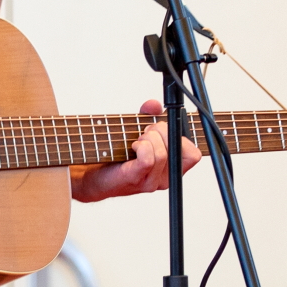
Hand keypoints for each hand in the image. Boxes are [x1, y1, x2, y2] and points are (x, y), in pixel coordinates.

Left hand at [73, 99, 203, 201]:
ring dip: (148, 139)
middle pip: (178, 147)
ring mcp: (151, 181)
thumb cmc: (115, 156)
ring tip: (136, 140)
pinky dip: (141, 147)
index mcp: (170, 169)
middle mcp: (164, 178)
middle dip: (161, 131)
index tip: (164, 132)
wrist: (93, 175)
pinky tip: (132, 146)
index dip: (181, 137)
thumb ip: (148, 115)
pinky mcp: (136, 178)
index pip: (193, 154)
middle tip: (145, 133)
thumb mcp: (137, 130)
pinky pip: (148, 159)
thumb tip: (154, 105)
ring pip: (162, 152)